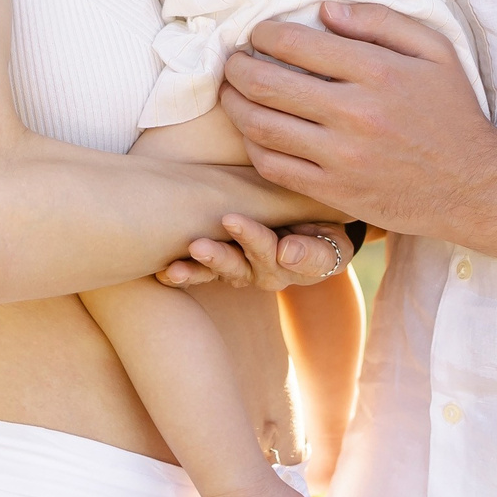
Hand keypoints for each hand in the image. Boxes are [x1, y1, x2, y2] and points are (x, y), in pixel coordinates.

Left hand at [155, 216, 347, 289]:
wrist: (315, 230)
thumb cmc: (325, 233)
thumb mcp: (333, 244)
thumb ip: (315, 252)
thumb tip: (287, 252)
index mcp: (289, 266)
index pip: (272, 252)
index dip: (255, 240)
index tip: (234, 223)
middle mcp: (261, 272)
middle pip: (238, 266)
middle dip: (218, 257)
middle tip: (199, 247)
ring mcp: (240, 269)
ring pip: (216, 272)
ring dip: (194, 270)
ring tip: (173, 269)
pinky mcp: (221, 263)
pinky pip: (200, 271)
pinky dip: (182, 273)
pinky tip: (162, 273)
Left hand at [216, 0, 496, 237]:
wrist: (474, 185)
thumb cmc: (453, 112)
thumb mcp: (434, 50)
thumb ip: (381, 20)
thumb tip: (325, 10)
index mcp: (378, 72)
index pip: (297, 44)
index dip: (264, 34)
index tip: (259, 34)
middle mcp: (356, 114)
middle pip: (268, 84)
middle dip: (237, 67)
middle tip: (232, 61)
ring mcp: (342, 157)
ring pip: (262, 126)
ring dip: (235, 105)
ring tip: (231, 92)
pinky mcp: (335, 191)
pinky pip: (275, 167)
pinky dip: (254, 146)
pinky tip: (253, 131)